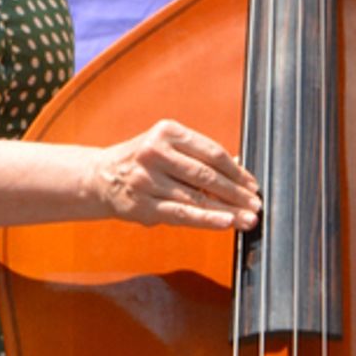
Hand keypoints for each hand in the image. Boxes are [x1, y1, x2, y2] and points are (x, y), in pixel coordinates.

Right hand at [90, 121, 260, 229]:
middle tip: (256, 204)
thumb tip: (239, 167)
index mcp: (167, 132)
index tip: (252, 185)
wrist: (99, 177)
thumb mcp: (167, 146)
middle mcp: (155, 153)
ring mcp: (147, 180)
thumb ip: (200, 155)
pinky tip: (225, 223)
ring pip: (196, 197)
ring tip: (247, 219)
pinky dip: (206, 219)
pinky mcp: (143, 205)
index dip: (237, 171)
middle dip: (236, 193)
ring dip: (227, 210)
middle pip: (207, 175)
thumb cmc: (141, 161)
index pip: (212, 153)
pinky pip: (182, 214)